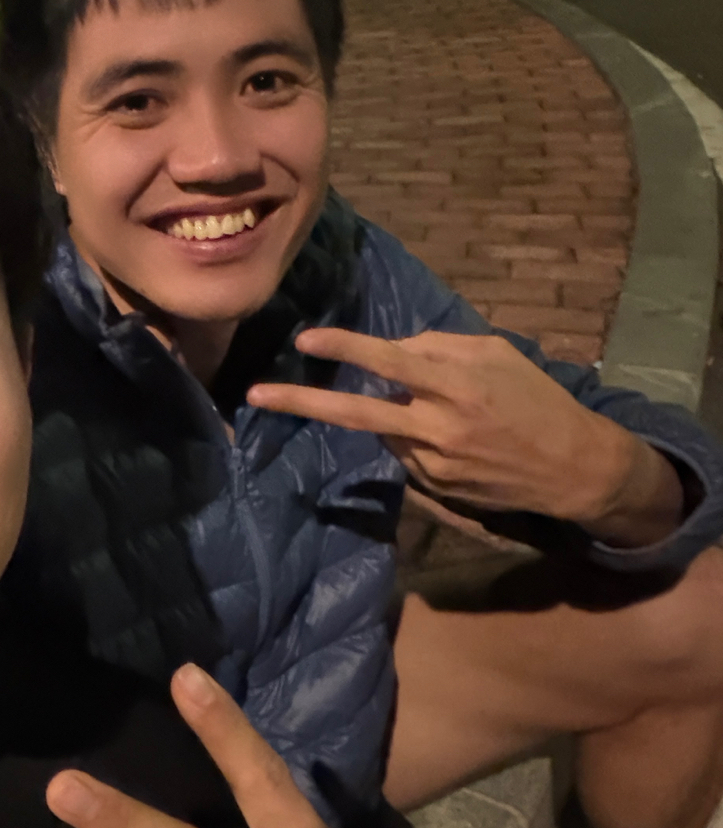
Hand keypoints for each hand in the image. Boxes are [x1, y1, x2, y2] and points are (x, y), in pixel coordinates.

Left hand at [247, 327, 682, 544]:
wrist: (573, 468)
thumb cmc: (537, 399)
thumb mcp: (498, 355)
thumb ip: (442, 348)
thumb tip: (394, 350)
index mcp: (456, 385)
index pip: (389, 361)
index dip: (345, 347)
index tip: (306, 338)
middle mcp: (437, 427)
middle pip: (357, 414)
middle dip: (302, 402)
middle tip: (255, 394)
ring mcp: (432, 464)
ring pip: (385, 431)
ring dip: (394, 415)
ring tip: (449, 413)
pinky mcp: (434, 489)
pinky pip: (406, 455)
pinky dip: (414, 439)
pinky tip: (455, 441)